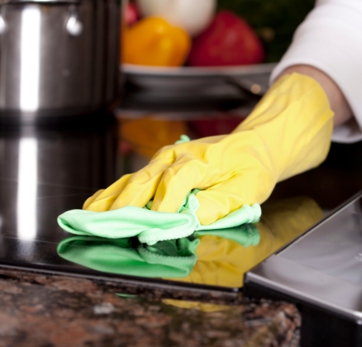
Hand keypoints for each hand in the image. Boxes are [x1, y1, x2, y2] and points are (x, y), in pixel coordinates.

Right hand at [84, 73, 333, 224]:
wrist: (252, 146)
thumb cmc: (251, 167)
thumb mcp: (248, 188)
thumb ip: (219, 203)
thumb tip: (192, 218)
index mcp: (200, 160)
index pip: (175, 182)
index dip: (163, 206)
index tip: (152, 229)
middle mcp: (176, 156)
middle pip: (145, 180)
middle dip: (125, 206)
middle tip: (105, 228)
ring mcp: (164, 160)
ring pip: (132, 180)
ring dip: (111, 200)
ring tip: (89, 217)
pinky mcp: (159, 167)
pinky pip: (132, 180)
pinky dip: (113, 193)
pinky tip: (96, 205)